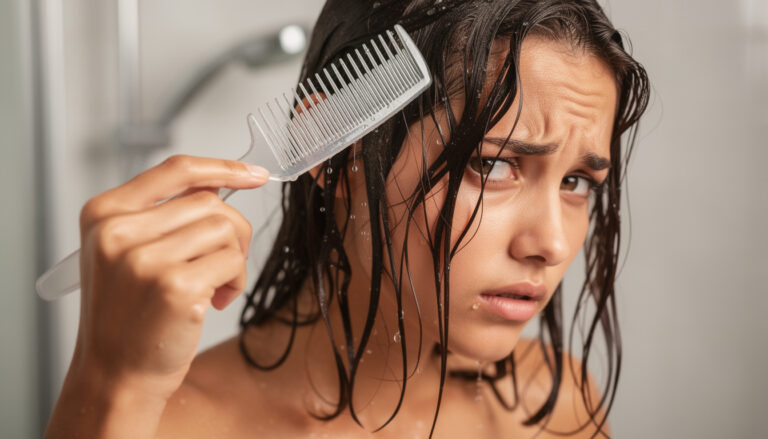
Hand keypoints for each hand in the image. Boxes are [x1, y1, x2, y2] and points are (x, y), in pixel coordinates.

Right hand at [71, 155, 268, 400]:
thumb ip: (161, 215)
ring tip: (213, 286)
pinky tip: (214, 301)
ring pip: (225, 229)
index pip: (175, 171)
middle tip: (222, 263)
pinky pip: (233, 261)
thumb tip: (220, 184)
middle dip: (232, 231)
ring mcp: (145, 258)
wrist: (115, 375)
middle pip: (209, 201)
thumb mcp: (125, 253)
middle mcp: (118, 231)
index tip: (254, 173)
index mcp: (103, 214)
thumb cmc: (128, 316)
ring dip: (233, 259)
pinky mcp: (175, 286)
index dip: (222, 168)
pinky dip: (235, 280)